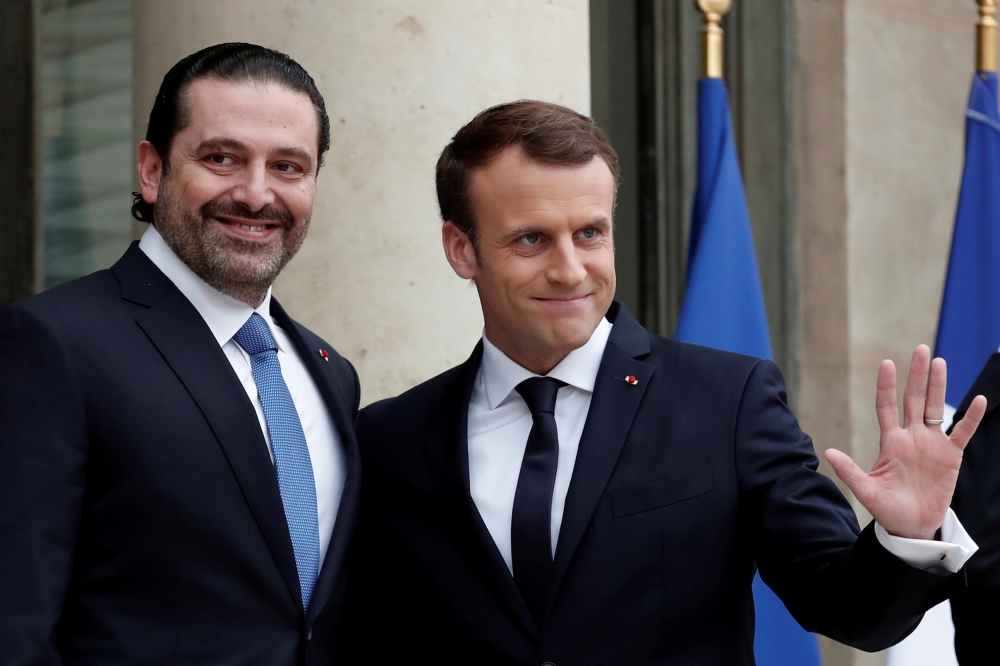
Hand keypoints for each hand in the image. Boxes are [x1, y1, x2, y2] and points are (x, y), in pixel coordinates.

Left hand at [824, 345, 986, 539]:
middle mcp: (911, 437)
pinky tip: (978, 400)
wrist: (912, 526)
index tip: (886, 364)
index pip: (886, 406)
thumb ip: (849, 471)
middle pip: (914, 399)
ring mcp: (932, 444)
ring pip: (936, 408)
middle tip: (921, 349)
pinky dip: (970, 417)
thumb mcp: (866, 490)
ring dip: (938, 386)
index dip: (886, 386)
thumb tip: (827, 452)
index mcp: (890, 442)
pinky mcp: (951, 456)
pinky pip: (962, 432)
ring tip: (940, 362)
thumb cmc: (887, 508)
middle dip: (917, 375)